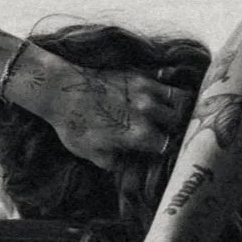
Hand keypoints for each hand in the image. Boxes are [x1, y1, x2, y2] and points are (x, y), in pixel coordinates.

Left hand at [38, 57, 192, 169]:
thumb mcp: (92, 153)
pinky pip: (165, 81)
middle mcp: (148, 111)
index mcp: (140, 134)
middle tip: (176, 134)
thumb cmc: (73, 124)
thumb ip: (115, 162)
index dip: (170, 152)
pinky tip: (166, 96)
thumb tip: (127, 167)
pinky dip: (170, 89)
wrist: (59, 88)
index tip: (168, 154)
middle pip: (181, 121)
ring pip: (180, 98)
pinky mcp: (138, 74)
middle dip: (180, 129)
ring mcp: (146, 89)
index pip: (169, 146)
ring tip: (177, 114)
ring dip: (181, 108)